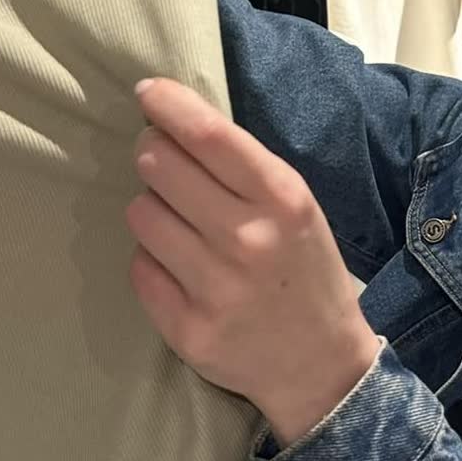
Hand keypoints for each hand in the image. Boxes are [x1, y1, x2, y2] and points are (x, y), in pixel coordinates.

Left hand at [126, 79, 382, 445]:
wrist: (322, 367)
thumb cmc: (304, 270)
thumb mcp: (296, 207)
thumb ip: (244, 169)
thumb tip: (173, 120)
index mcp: (282, 200)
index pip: (209, 135)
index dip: (169, 105)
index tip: (147, 93)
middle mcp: (248, 240)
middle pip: (160, 166)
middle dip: (153, 154)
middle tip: (161, 163)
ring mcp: (216, 289)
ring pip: (141, 214)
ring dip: (151, 210)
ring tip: (179, 225)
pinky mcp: (188, 330)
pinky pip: (139, 267)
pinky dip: (152, 261)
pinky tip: (180, 270)